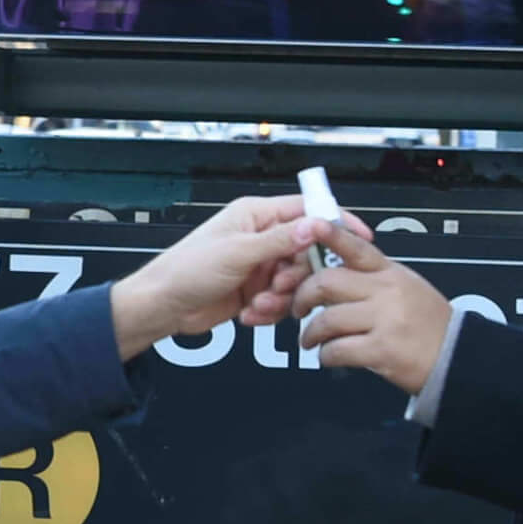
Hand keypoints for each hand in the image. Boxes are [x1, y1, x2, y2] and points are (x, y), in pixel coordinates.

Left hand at [111, 195, 345, 360]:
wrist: (163, 306)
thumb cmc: (186, 269)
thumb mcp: (238, 252)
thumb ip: (280, 240)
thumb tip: (315, 226)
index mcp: (256, 215)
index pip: (307, 210)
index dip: (334, 223)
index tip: (359, 239)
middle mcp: (260, 237)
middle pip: (306, 252)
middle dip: (297, 275)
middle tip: (279, 286)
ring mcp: (258, 265)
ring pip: (294, 281)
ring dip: (281, 298)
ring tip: (258, 303)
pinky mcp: (255, 291)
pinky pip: (279, 302)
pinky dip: (268, 311)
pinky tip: (249, 313)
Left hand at [293, 220, 454, 394]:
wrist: (456, 356)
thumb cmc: (429, 324)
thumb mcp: (406, 287)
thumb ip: (373, 278)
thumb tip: (334, 272)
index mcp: (390, 273)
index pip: (356, 248)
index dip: (331, 235)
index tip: (313, 225)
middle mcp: (386, 292)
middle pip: (327, 283)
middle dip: (303, 297)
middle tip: (298, 308)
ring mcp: (385, 320)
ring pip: (327, 319)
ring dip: (310, 333)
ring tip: (310, 340)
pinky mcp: (382, 349)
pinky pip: (338, 349)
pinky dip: (326, 355)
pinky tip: (328, 356)